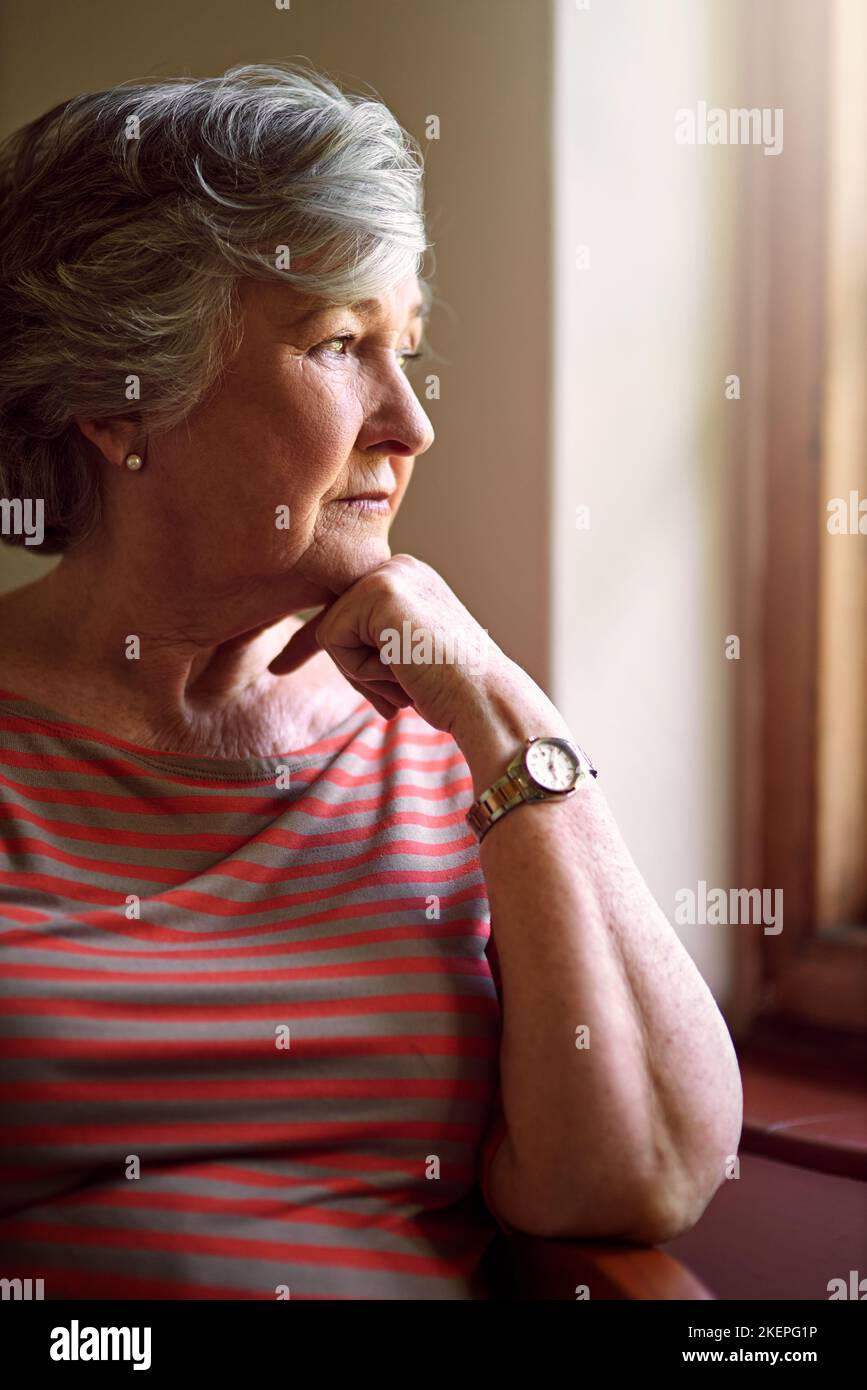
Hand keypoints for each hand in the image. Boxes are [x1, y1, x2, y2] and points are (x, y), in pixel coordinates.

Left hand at [268, 554, 503, 735]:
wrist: (484, 699)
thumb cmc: (451, 690)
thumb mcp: (403, 654)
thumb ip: (370, 639)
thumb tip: (315, 636)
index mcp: (407, 578)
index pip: (341, 608)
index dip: (307, 644)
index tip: (278, 667)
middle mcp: (398, 565)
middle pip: (331, 621)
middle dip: (353, 669)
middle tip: (403, 689)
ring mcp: (388, 574)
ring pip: (330, 632)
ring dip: (361, 673)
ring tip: (408, 678)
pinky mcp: (377, 591)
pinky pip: (332, 640)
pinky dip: (360, 670)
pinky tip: (401, 669)